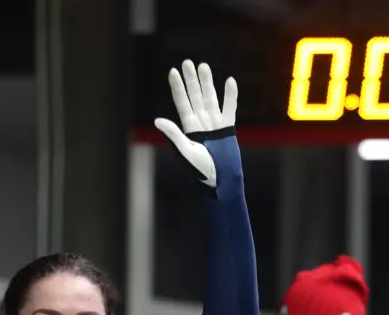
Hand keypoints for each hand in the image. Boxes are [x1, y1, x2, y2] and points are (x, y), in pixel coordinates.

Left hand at [154, 60, 237, 187]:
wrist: (219, 178)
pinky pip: (229, 107)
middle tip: (187, 62)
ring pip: (210, 97)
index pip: (182, 102)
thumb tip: (157, 120)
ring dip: (207, 82)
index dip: (177, 87)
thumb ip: (173, 134)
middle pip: (195, 96)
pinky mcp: (227, 127)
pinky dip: (230, 95)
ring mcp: (214, 123)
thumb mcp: (185, 150)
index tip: (173, 72)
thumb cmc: (200, 168)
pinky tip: (229, 80)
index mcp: (189, 127)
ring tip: (203, 66)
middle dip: (191, 80)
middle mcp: (201, 122)